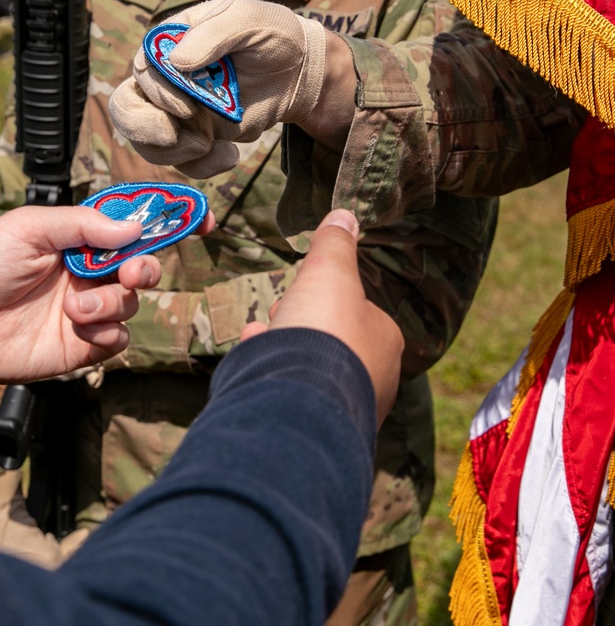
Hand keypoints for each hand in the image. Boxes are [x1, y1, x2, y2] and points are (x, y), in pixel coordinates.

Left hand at [0, 204, 211, 415]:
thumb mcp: (27, 228)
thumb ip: (82, 224)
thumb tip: (134, 226)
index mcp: (75, 238)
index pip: (128, 226)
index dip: (163, 222)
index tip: (197, 222)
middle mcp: (86, 272)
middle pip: (142, 265)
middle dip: (145, 267)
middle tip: (130, 272)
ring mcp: (86, 309)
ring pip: (131, 303)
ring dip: (111, 302)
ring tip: (74, 308)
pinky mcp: (81, 346)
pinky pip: (119, 338)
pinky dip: (107, 332)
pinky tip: (78, 328)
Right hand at [109, 0, 327, 177]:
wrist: (296, 72)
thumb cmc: (272, 37)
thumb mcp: (250, 20)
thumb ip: (215, 33)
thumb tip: (176, 62)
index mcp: (168, 44)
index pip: (141, 71)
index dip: (157, 94)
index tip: (187, 107)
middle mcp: (163, 80)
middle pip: (125, 109)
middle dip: (145, 130)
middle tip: (176, 137)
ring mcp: (175, 113)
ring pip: (147, 143)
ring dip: (175, 153)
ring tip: (210, 147)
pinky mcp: (194, 138)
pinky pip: (180, 164)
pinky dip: (201, 167)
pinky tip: (229, 155)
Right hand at [240, 209, 401, 420]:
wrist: (301, 400)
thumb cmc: (323, 331)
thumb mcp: (328, 273)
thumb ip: (335, 245)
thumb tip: (345, 215)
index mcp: (385, 340)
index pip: (356, 310)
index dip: (323, 296)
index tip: (300, 290)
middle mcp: (375, 378)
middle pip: (331, 339)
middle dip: (301, 323)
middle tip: (281, 314)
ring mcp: (347, 407)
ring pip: (310, 366)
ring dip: (282, 345)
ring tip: (262, 336)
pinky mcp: (316, 427)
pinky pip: (293, 390)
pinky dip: (272, 371)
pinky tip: (255, 361)